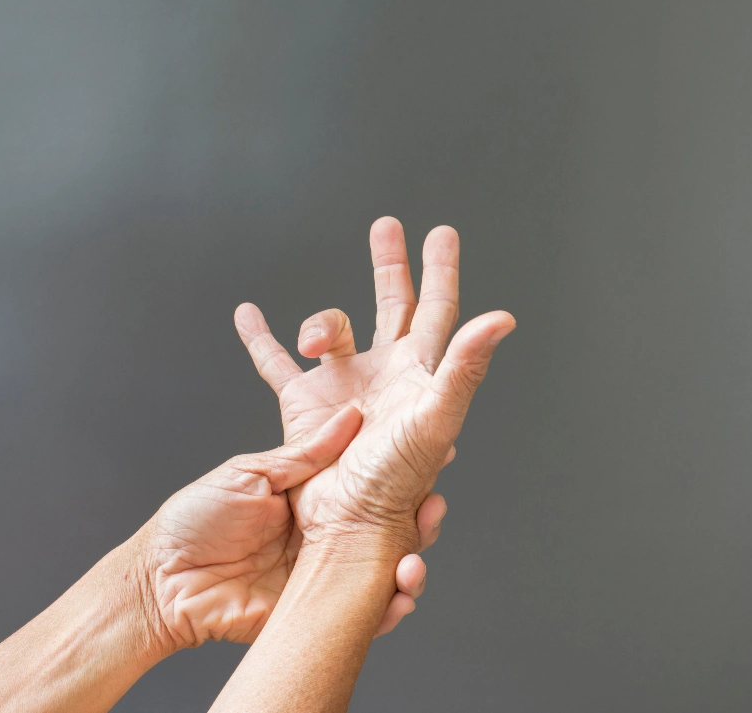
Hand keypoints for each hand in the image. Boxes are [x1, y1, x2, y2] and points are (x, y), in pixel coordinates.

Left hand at [134, 406, 436, 649]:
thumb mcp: (251, 472)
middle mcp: (326, 534)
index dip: (402, 477)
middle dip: (421, 522)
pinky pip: (363, 613)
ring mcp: (324, 574)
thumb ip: (306, 454)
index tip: (433, 461)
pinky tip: (401, 599)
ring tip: (415, 562)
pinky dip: (388, 609)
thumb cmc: (193, 521)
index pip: (370, 485)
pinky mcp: (316, 611)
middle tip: (433, 509)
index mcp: (312, 497)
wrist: (158, 580)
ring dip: (412, 567)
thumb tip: (351, 417)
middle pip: (389, 529)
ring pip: (384, 571)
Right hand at [234, 217, 513, 557]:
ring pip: (332, 330)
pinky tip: (248, 315)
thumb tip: (503, 318)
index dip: (441, 271)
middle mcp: (386, 375)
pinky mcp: (304, 407)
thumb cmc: (399, 479)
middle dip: (390, 265)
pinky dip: (261, 340)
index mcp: (421, 373)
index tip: (441, 233)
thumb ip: (465, 364)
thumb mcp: (437, 416)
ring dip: (319, 320)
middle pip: (392, 305)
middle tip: (386, 225)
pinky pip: (276, 365)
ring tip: (314, 339)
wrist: (347, 527)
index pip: (438, 309)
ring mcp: (344, 387)